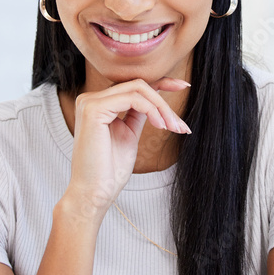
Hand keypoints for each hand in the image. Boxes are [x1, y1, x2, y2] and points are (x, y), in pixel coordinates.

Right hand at [64, 77, 190, 220]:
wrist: (95, 192)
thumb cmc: (109, 170)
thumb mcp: (128, 134)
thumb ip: (137, 114)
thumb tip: (155, 101)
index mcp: (97, 104)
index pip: (132, 86)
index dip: (160, 82)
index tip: (183, 85)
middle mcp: (90, 99)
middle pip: (138, 86)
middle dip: (165, 103)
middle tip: (182, 126)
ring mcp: (90, 102)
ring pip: (138, 89)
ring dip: (162, 108)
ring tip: (174, 128)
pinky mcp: (93, 109)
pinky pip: (133, 99)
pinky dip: (152, 110)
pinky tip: (161, 126)